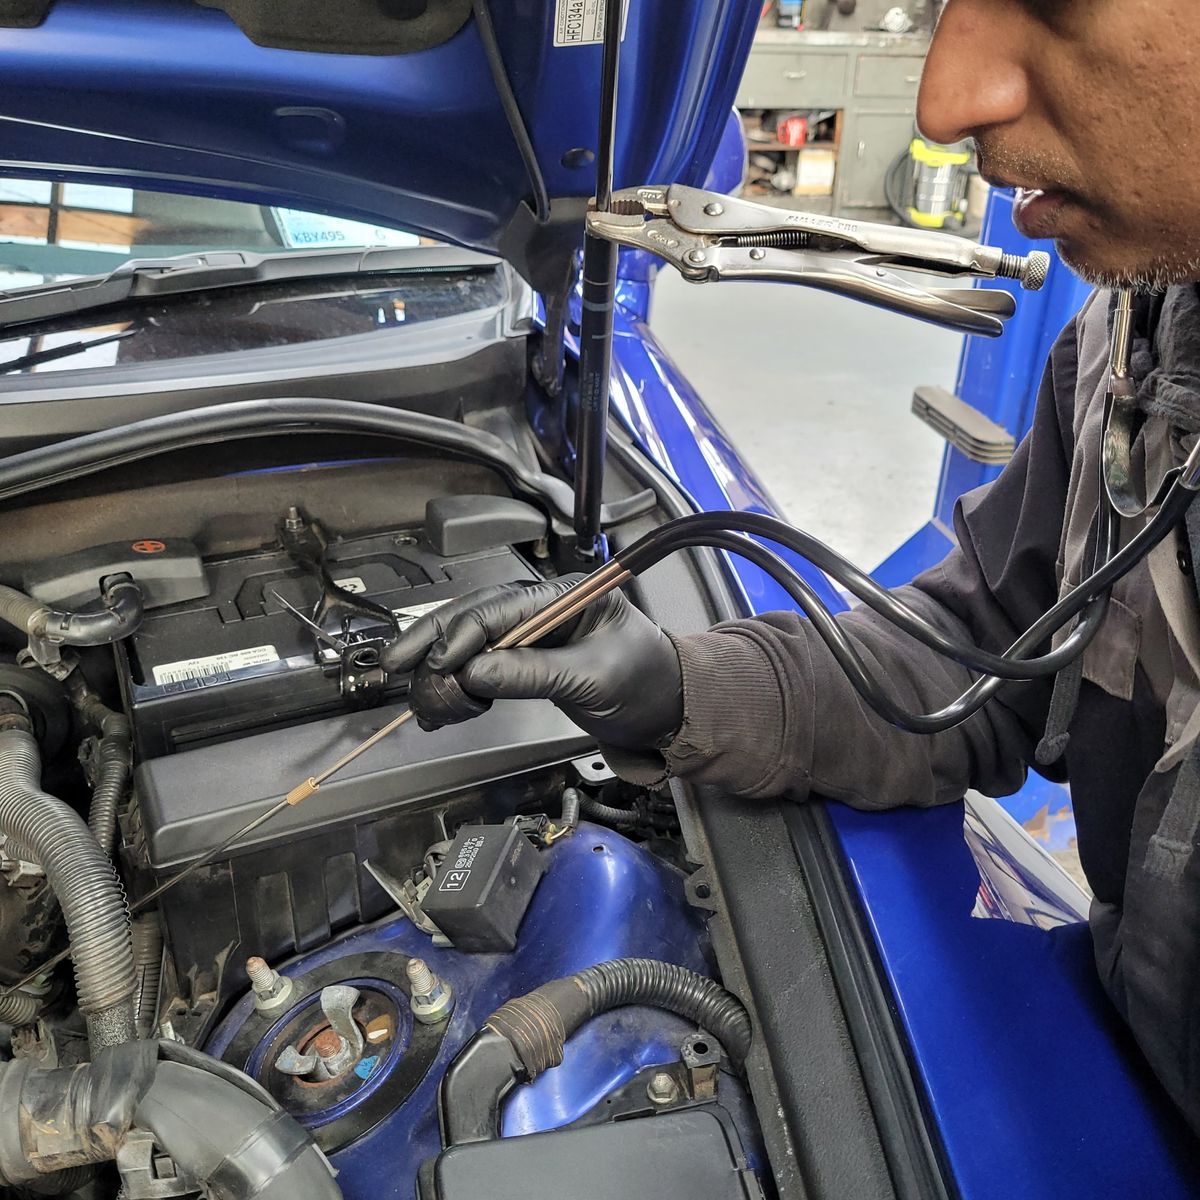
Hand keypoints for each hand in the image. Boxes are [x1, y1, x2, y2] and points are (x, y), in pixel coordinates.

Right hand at [380, 577, 682, 748]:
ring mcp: (535, 632)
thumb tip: (475, 673)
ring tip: (414, 686)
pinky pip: (484, 661)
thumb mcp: (593, 678)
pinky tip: (440, 693)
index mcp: (566, 595)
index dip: (464, 635)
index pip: (501, 608)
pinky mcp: (529, 658)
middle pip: (476, 615)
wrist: (669, 710)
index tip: (440, 665)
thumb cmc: (647, 682)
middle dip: (434, 640)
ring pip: (473, 637)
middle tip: (397, 665)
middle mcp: (545, 606)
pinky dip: (458, 678)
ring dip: (439, 661)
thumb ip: (534, 673)